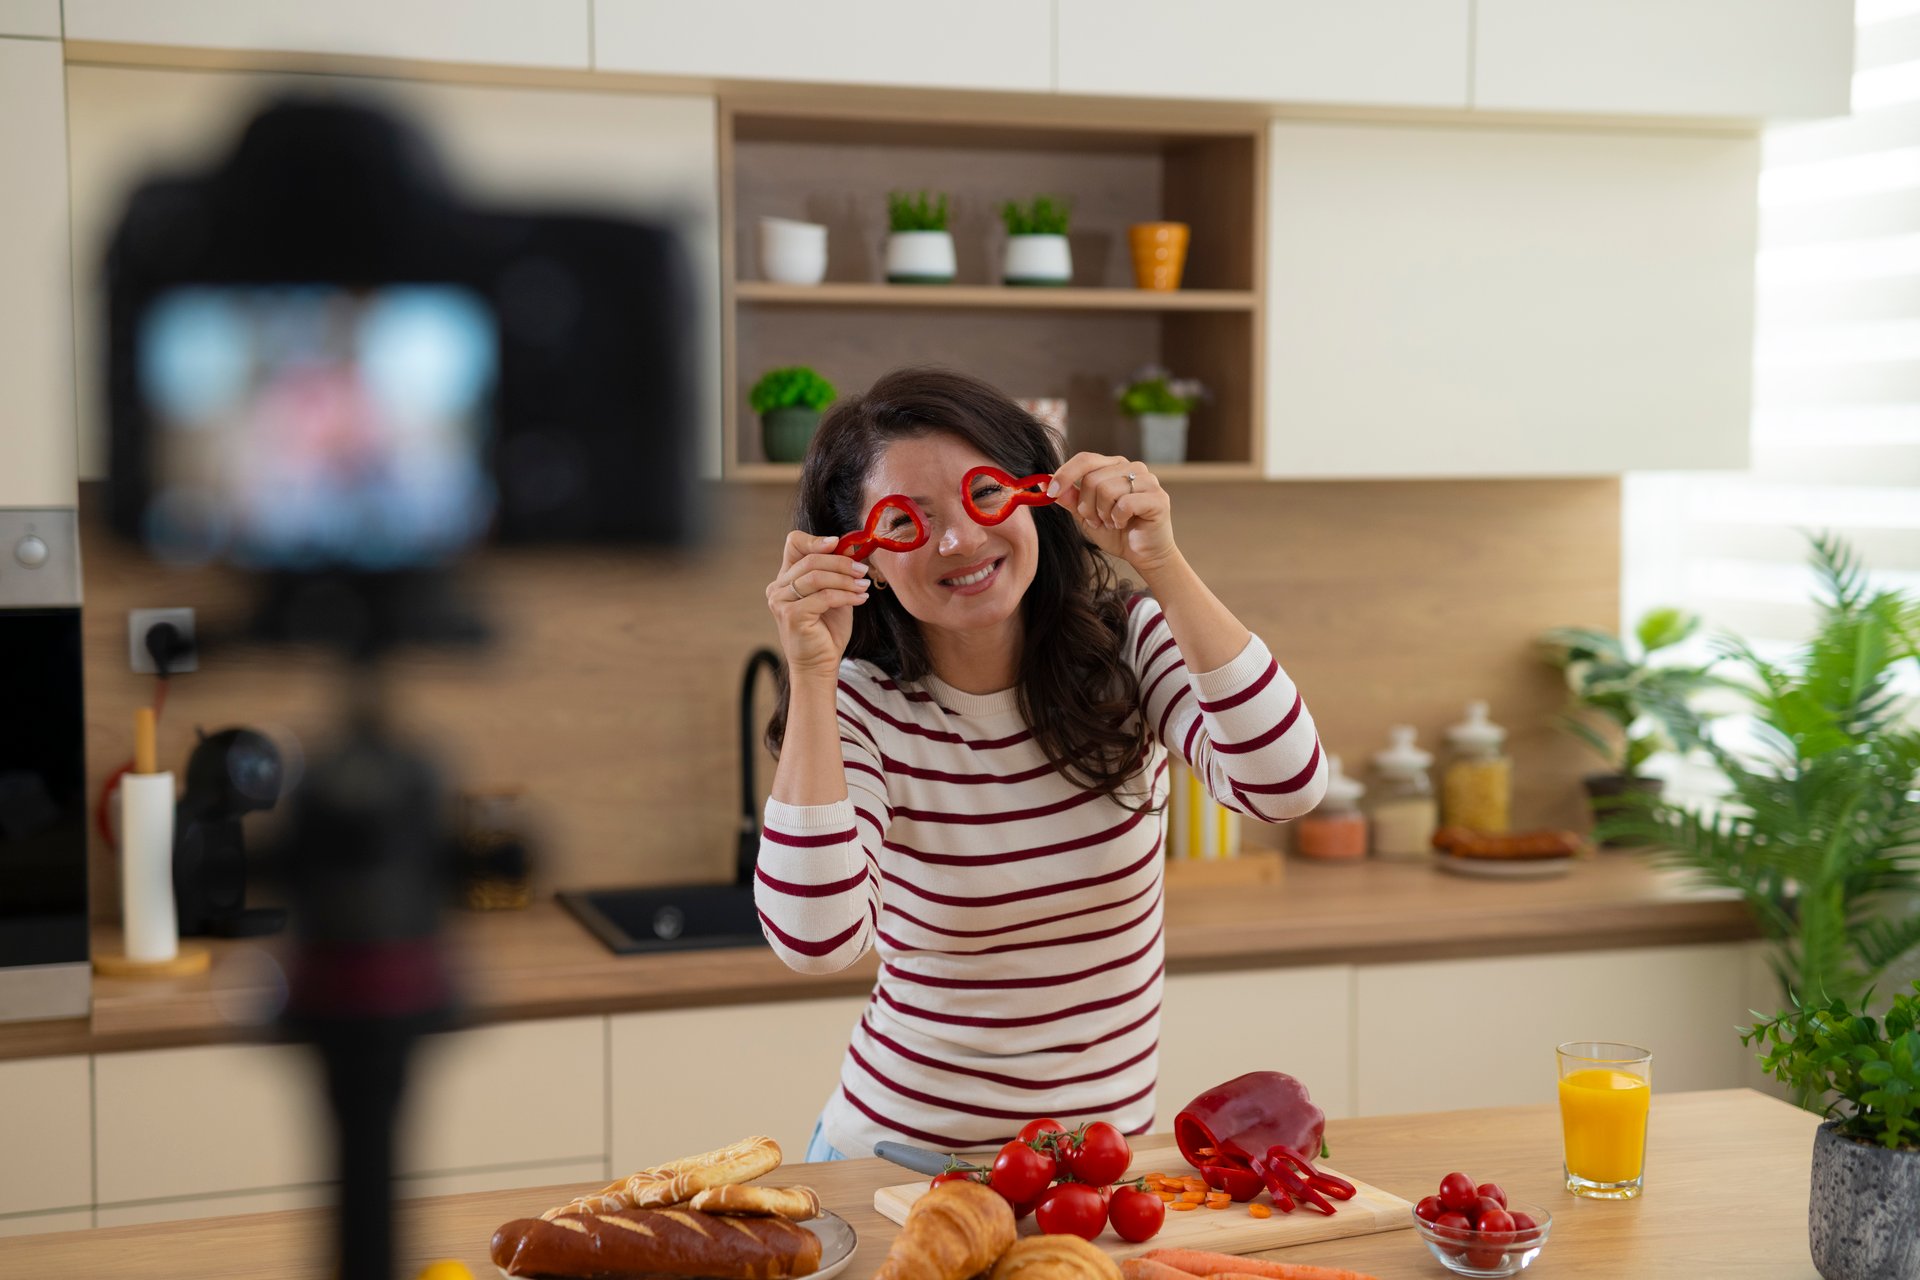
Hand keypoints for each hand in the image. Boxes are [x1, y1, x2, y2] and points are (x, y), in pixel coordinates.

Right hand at [766, 531, 870, 679]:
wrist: (820, 665)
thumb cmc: (827, 631)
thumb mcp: (834, 595)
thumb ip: (837, 574)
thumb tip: (852, 549)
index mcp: (785, 578)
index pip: (793, 544)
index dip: (815, 540)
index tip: (838, 544)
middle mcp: (778, 587)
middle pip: (811, 560)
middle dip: (842, 563)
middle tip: (863, 571)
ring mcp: (781, 601)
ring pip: (817, 577)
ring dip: (846, 579)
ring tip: (864, 585)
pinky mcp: (791, 615)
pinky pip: (824, 597)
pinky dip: (846, 595)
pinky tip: (860, 599)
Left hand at [1048, 452, 1176, 573]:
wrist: (1144, 555)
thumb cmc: (1117, 533)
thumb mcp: (1086, 516)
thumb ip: (1070, 499)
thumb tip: (1047, 484)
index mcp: (1114, 466)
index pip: (1085, 459)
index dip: (1065, 474)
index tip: (1051, 492)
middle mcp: (1132, 468)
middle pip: (1092, 478)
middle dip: (1086, 506)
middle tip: (1096, 520)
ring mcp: (1148, 481)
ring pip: (1106, 490)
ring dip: (1103, 514)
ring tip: (1111, 523)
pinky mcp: (1158, 498)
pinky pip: (1124, 503)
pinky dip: (1118, 519)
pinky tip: (1124, 524)